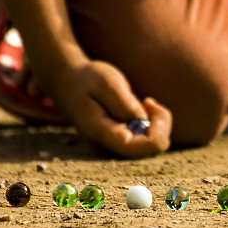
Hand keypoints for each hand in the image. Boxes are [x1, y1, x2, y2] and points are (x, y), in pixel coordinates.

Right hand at [50, 59, 171, 157]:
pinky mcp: (120, 143)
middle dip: (160, 123)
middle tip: (149, 100)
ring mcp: (113, 148)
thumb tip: (143, 121)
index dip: (156, 131)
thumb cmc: (86, 79)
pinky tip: (142, 107)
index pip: (137, 149)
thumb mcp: (106, 81)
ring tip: (144, 101)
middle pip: (150, 148)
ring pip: (153, 145)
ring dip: (157, 122)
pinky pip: (148, 140)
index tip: (151, 104)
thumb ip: (124, 103)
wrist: (68, 82)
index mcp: (100, 133)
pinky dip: (153, 123)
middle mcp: (107, 147)